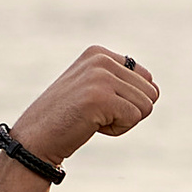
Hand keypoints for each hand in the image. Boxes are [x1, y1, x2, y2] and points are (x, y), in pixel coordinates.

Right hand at [8, 46, 158, 166]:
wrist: (36, 139)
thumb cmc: (67, 119)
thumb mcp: (93, 89)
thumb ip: (122, 82)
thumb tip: (155, 89)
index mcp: (99, 53)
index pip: (146, 78)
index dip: (128, 100)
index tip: (99, 104)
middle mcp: (100, 59)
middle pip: (150, 92)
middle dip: (128, 111)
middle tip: (96, 115)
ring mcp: (99, 77)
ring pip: (146, 106)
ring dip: (122, 121)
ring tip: (92, 119)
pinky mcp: (100, 97)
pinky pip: (134, 118)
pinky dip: (117, 130)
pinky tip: (92, 126)